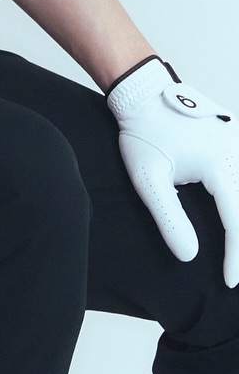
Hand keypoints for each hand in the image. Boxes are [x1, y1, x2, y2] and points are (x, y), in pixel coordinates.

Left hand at [107, 57, 238, 286]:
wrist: (142, 92)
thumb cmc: (142, 132)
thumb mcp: (148, 179)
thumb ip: (169, 218)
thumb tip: (189, 256)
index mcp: (220, 165)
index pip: (236, 221)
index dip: (236, 255)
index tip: (231, 281)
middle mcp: (238, 154)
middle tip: (237, 273)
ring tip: (237, 253)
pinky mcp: (236, 141)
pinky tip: (235, 221)